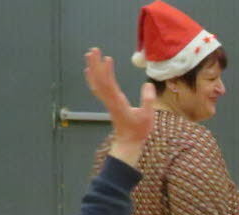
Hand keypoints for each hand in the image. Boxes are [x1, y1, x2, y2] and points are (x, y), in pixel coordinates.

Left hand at [84, 48, 155, 166]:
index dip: (107, 71)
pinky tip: (90, 70)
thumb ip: (148, 100)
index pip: (110, 84)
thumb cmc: (139, 130)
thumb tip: (148, 84)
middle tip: (93, 49)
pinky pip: (97, 88)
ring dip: (92, 68)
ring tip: (90, 54)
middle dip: (95, 64)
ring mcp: (107, 101)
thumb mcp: (148, 116)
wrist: (128, 142)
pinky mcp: (108, 102)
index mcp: (118, 102)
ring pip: (96, 82)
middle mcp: (109, 100)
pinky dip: (92, 78)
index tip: (107, 58)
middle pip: (99, 80)